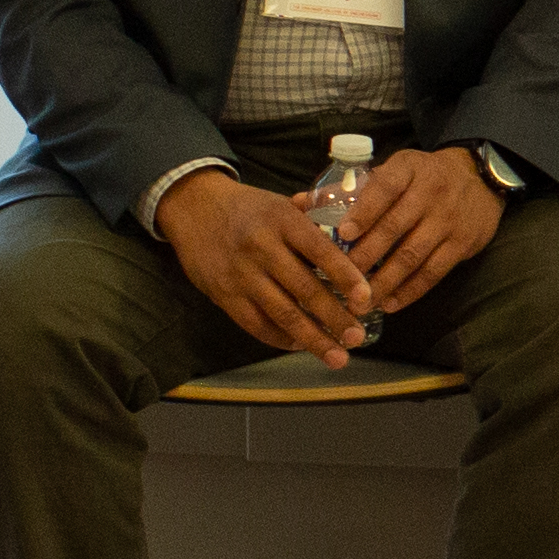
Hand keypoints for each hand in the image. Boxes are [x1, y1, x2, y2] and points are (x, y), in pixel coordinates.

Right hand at [160, 165, 373, 366]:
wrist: (192, 208)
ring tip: (338, 356)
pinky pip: (257, 324)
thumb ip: (314, 219)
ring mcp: (241, 274)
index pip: (320, 250)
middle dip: (334, 317)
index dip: (345, 276)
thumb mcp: (279, 202)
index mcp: (282, 220)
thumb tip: (354, 232)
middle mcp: (261, 247)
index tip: (365, 299)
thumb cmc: (247, 207)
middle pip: (304, 288)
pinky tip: (302, 345)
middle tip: (357, 336)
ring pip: (282, 313)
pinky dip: (282, 339)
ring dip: (313, 338)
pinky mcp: (224, 295)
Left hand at [343, 143, 503, 303]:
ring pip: (412, 255)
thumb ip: (350, 188)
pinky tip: (390, 304)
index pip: (385, 187)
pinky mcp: (463, 243)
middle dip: (365, 256)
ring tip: (360, 301)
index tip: (343, 234)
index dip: (364, 211)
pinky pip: (433, 272)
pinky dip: (411, 291)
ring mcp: (449, 219)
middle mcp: (431, 192)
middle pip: (395, 227)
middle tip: (341, 279)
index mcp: (408, 169)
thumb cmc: (422, 177)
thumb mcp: (394, 170)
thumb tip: (298, 203)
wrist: (480, 179)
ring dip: (384, 282)